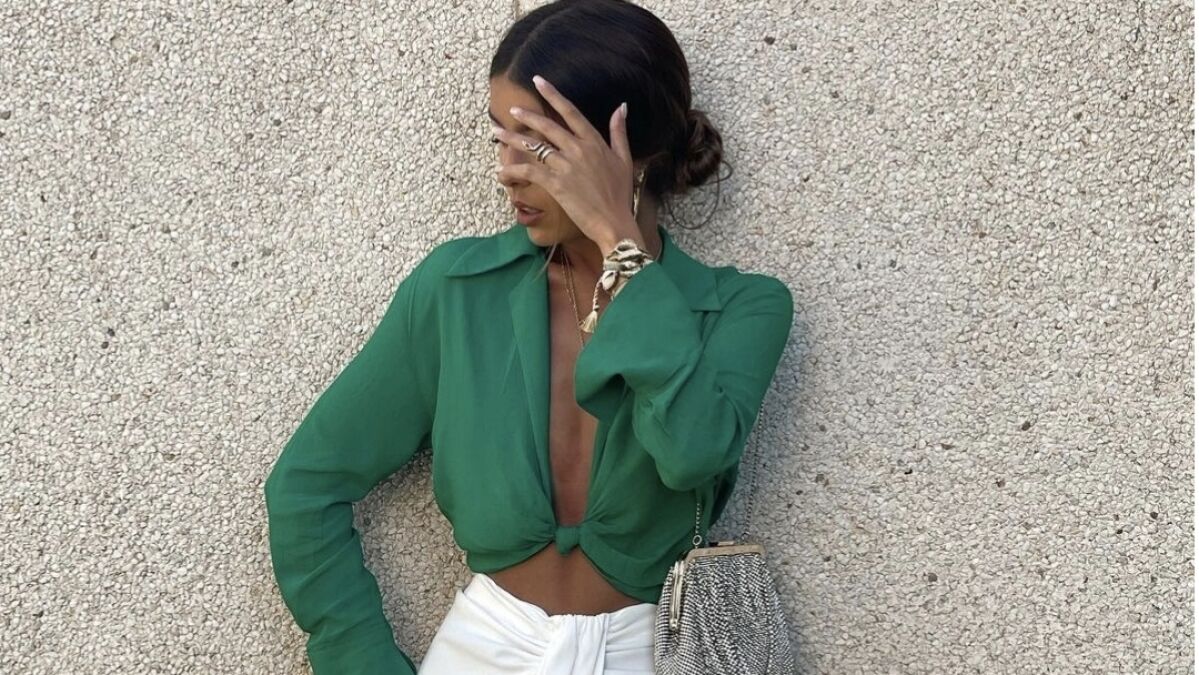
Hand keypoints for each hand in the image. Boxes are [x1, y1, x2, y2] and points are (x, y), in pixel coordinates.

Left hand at [494, 74, 640, 251]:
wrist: (614, 223)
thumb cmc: (620, 194)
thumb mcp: (624, 159)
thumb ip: (620, 132)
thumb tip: (621, 107)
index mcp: (594, 142)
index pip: (570, 112)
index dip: (553, 95)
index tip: (538, 81)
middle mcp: (578, 149)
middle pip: (547, 127)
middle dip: (527, 117)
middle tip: (511, 110)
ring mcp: (566, 166)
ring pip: (534, 147)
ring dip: (513, 140)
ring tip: (497, 134)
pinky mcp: (556, 184)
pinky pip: (529, 172)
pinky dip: (513, 172)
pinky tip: (501, 172)